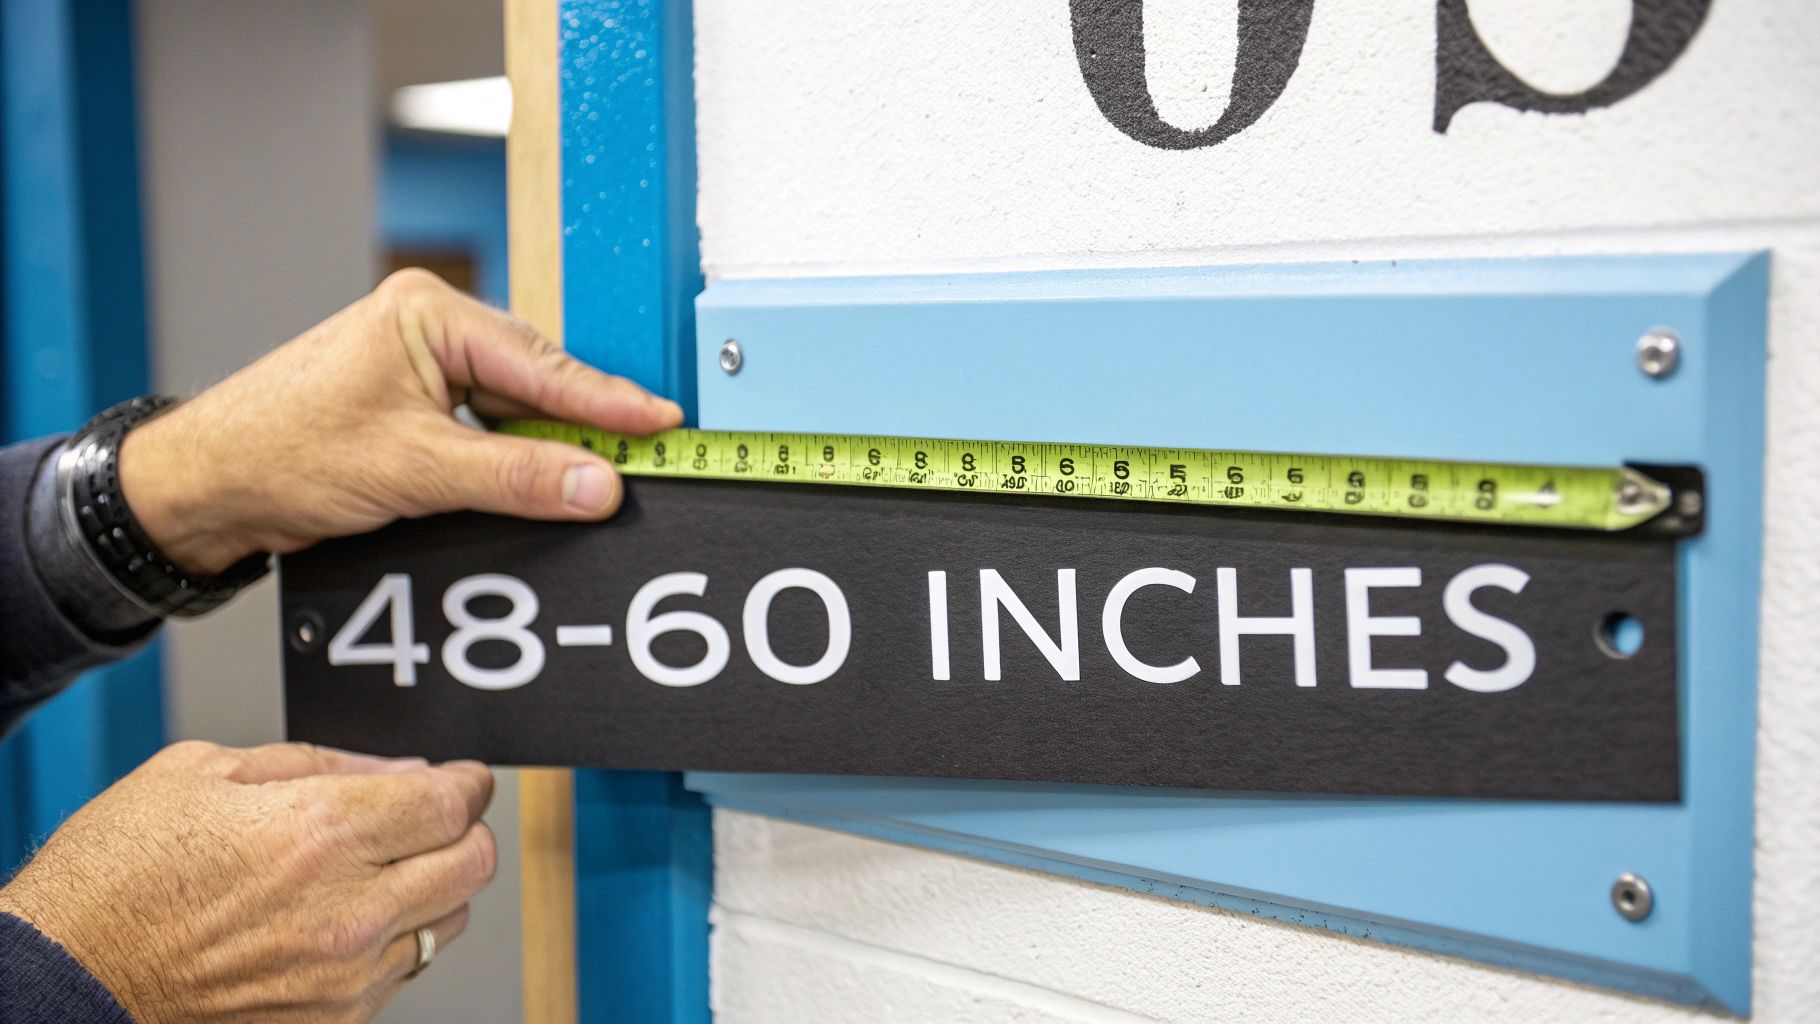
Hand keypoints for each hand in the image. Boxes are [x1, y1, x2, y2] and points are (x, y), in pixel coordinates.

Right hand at [0, 741, 495, 1023]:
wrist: (64, 979)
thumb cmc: (115, 877)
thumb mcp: (204, 771)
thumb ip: (319, 762)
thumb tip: (396, 768)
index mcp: (321, 833)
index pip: (451, 802)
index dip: (468, 782)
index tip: (464, 777)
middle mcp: (347, 910)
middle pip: (473, 863)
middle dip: (465, 830)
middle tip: (438, 818)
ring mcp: (342, 975)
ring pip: (448, 922)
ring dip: (434, 888)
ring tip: (385, 870)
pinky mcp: (330, 1021)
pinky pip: (403, 973)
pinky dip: (394, 939)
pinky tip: (347, 918)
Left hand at [118, 268, 682, 573]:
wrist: (204, 487)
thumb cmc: (277, 450)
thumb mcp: (414, 469)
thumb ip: (516, 478)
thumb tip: (597, 484)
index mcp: (428, 313)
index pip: (541, 363)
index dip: (609, 401)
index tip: (663, 424)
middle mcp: (428, 329)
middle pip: (537, 382)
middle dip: (587, 425)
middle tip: (649, 459)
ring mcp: (420, 368)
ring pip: (515, 410)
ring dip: (550, 448)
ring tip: (603, 478)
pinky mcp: (413, 408)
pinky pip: (487, 430)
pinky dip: (517, 461)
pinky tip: (544, 484)